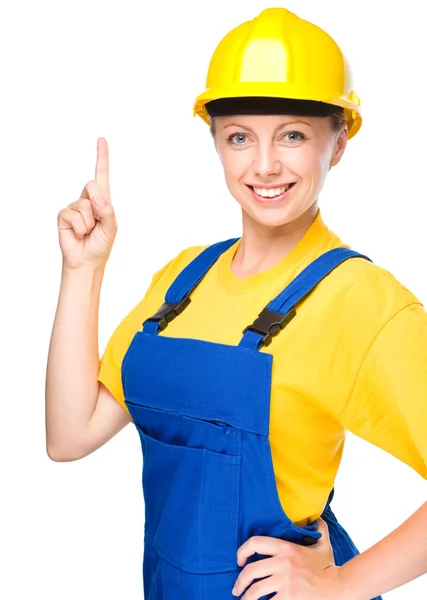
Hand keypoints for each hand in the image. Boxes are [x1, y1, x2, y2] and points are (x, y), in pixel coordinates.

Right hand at [57, 137, 117, 269]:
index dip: (101, 157)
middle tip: (97, 222)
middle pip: (93, 185)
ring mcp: (74, 206)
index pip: (102, 175)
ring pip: (84, 204)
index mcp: (103, 200)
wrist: (86, 261)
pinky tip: (78, 234)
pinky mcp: (64, 215)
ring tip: (88, 232)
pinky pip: (73, 215)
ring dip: (90, 222)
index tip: (101, 140)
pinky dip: (80, 228)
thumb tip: (96, 199)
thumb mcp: (112, 228)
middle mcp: (88, 200)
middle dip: (98, 204)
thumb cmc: (100, 245)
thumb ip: (108, 211)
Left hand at [232, 517, 347, 598]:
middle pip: (251, 571)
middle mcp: (282, 563)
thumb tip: (318, 516)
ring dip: (246, 598)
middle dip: (240, 581)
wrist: (340, 587)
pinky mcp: (288, 598)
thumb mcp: (323, 544)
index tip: (239, 561)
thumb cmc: (329, 566)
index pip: (255, 543)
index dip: (242, 551)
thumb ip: (319, 528)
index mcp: (286, 548)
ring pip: (256, 590)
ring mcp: (284, 582)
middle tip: (236, 589)